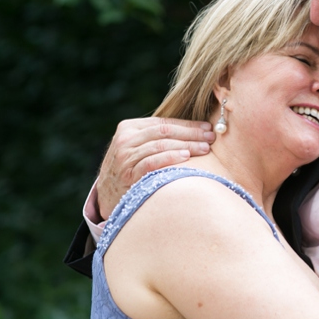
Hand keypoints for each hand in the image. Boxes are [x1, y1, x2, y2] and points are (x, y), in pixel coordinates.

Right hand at [97, 118, 214, 218]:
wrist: (107, 196)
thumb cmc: (129, 170)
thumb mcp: (135, 147)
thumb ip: (154, 137)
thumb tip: (192, 130)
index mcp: (128, 127)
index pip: (163, 122)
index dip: (187, 124)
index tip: (207, 127)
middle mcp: (125, 139)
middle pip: (164, 132)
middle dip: (191, 133)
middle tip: (211, 137)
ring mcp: (125, 157)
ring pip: (161, 145)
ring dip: (186, 145)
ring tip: (205, 148)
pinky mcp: (128, 174)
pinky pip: (153, 162)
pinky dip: (170, 158)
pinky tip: (186, 157)